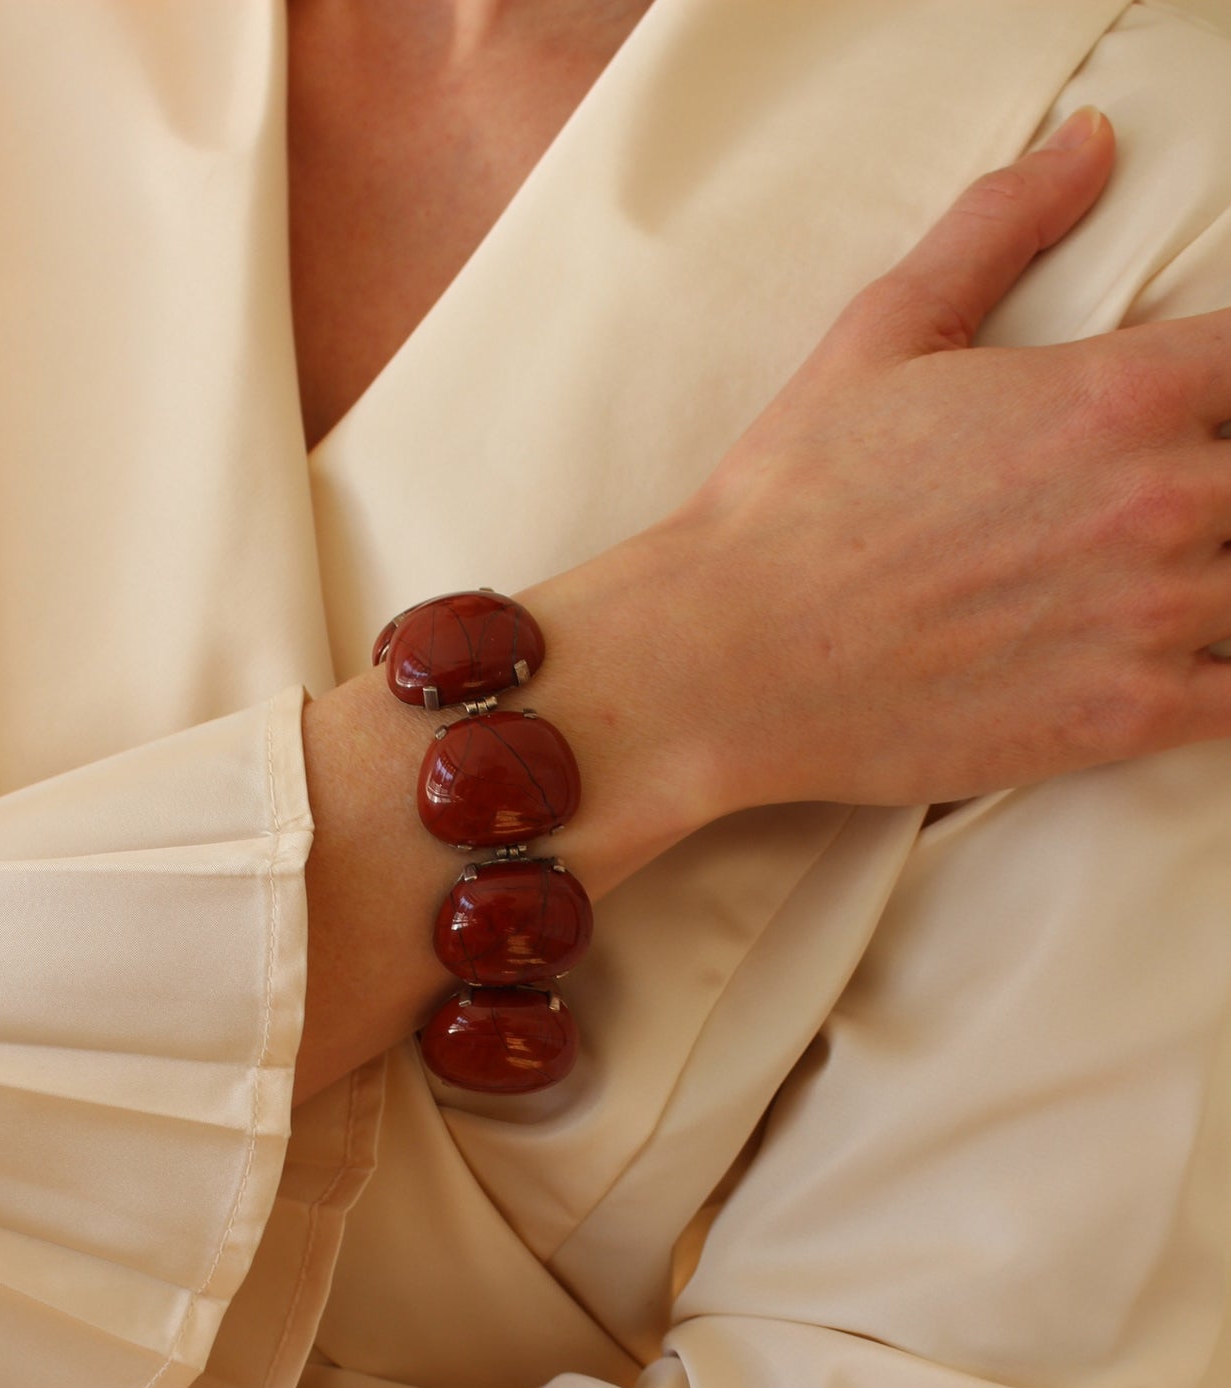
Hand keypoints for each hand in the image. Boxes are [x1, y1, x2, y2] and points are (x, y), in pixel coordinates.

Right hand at [596, 104, 1230, 814]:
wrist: (729, 655)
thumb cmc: (795, 497)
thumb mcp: (887, 330)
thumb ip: (1002, 228)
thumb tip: (1090, 144)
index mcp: (1116, 391)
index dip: (1227, 390)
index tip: (1186, 417)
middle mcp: (1158, 498)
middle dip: (1220, 487)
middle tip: (1147, 513)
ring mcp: (1151, 616)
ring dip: (1220, 582)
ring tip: (1162, 586)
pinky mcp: (1127, 719)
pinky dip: (1226, 679)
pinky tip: (1182, 667)